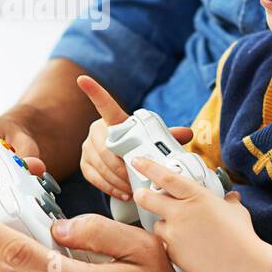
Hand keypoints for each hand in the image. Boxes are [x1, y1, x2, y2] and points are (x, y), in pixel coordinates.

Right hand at [76, 74, 192, 203]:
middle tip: (136, 180)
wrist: (125, 161)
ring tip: (133, 189)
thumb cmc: (139, 147)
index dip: (94, 92)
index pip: (104, 105)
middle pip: (106, 151)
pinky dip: (109, 187)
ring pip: (101, 166)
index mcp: (113, 121)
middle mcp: (96, 131)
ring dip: (118, 180)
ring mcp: (87, 148)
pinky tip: (122, 192)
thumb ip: (169, 136)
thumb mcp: (153, 141)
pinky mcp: (84, 164)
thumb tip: (189, 133)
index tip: (83, 79)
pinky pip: (94, 178)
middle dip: (122, 168)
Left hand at [127, 156, 266, 271]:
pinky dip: (172, 244)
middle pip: (147, 198)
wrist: (242, 264)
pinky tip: (188, 247)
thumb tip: (230, 197)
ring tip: (183, 231)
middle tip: (141, 194)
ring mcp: (175, 233)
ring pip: (157, 224)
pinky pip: (165, 245)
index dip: (148, 167)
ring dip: (164, 225)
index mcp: (196, 196)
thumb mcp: (235, 210)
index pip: (165, 177)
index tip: (137, 161)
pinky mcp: (173, 253)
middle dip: (141, 195)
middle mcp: (181, 212)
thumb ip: (228, 201)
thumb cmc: (241, 236)